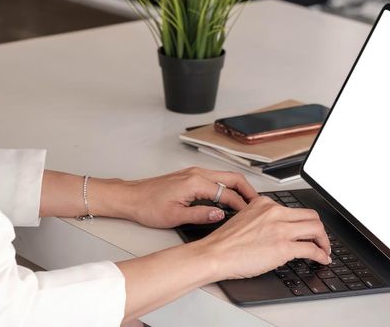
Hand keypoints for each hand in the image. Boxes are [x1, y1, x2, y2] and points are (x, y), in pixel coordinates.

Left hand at [124, 167, 258, 227]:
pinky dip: (227, 187)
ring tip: (247, 203)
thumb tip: (221, 215)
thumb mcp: (176, 216)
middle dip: (248, 191)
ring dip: (238, 188)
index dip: (242, 205)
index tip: (250, 216)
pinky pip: (215, 178)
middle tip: (258, 205)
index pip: (228, 193)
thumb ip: (201, 215)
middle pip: (232, 178)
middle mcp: (197, 174)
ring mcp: (194, 173)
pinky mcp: (190, 176)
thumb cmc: (148, 206)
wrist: (131, 197)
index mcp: (195, 182)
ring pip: (224, 177)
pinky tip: (228, 198)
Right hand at [199, 196, 330, 279]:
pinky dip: (321, 255)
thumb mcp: (244, 218)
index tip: (306, 230)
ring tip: (324, 250)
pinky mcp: (284, 247)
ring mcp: (280, 229)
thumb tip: (277, 230)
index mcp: (264, 204)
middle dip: (319, 230)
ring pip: (316, 229)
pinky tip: (322, 259)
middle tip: (320, 240)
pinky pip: (312, 249)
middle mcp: (274, 212)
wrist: (215, 254)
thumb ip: (262, 218)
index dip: (304, 222)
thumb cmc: (224, 242)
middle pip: (311, 216)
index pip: (294, 209)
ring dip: (324, 241)